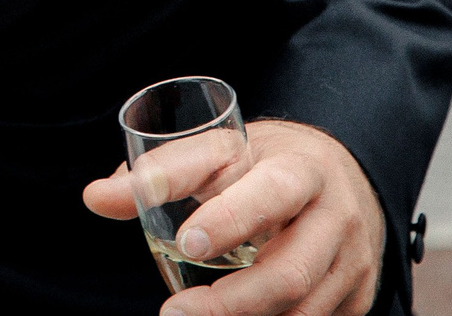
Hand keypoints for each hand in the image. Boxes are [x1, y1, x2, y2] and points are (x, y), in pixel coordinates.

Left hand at [83, 120, 384, 315]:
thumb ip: (162, 172)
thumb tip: (95, 197)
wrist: (340, 180)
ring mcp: (352, 263)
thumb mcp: (220, 151)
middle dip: (229, 301)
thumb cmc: (264, 163)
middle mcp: (337, 218)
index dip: (231, 218)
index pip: (272, 192)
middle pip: (289, 271)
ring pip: (303, 310)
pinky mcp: (357, 298)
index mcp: (303, 169)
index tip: (186, 242)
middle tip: (173, 314)